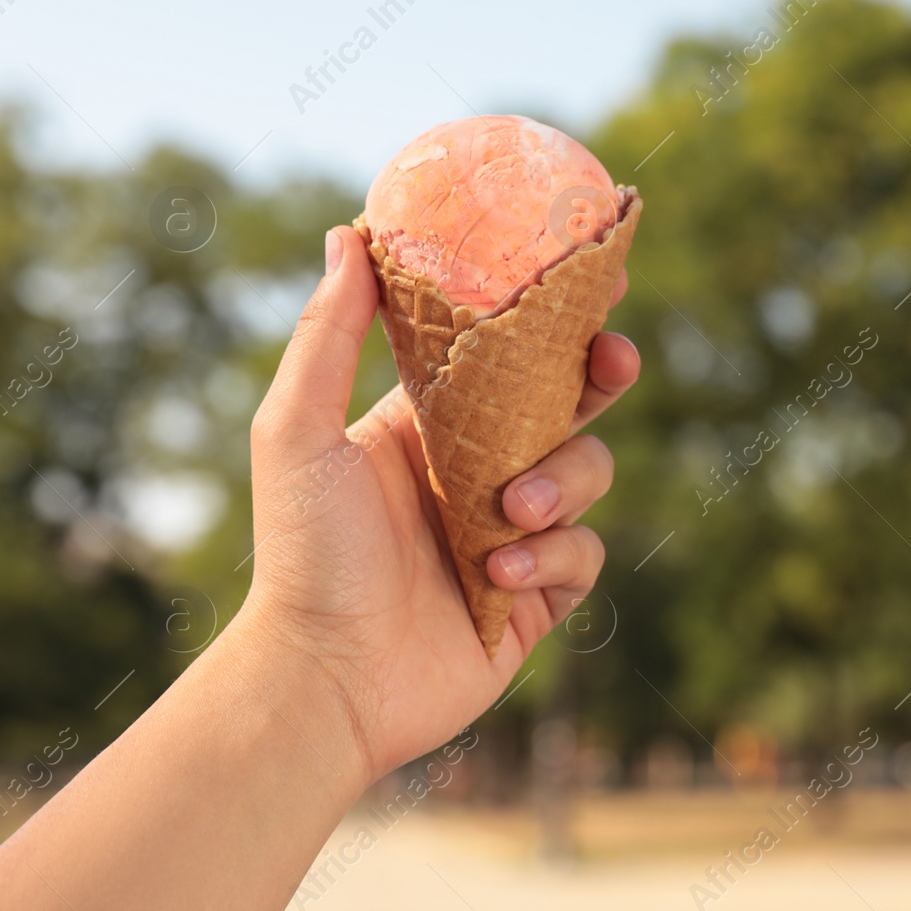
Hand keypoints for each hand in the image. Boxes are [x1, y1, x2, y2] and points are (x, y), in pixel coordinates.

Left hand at [239, 226, 637, 784]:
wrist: (326, 679)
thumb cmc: (301, 554)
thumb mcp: (299, 432)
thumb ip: (327, 335)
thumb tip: (347, 231)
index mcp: (432, 424)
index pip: (507, 352)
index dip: (552, 313)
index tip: (593, 269)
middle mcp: (480, 470)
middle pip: (571, 401)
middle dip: (602, 375)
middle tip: (612, 361)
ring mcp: (515, 532)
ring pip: (588, 474)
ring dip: (561, 484)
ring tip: (511, 513)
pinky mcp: (537, 596)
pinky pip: (583, 557)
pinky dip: (551, 559)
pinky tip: (497, 578)